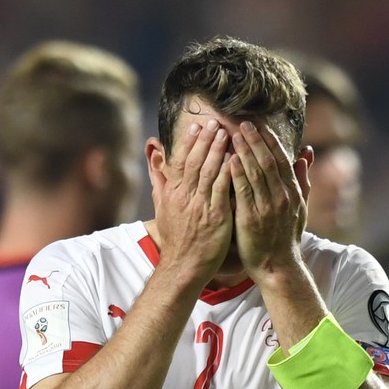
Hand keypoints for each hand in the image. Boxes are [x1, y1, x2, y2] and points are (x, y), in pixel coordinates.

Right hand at [150, 119, 232, 283]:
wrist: (183, 266)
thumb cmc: (176, 238)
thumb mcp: (161, 208)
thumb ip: (159, 182)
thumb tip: (153, 160)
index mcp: (174, 193)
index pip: (181, 162)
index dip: (190, 143)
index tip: (197, 126)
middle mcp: (185, 197)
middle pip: (194, 162)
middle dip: (205, 141)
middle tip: (215, 122)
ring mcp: (200, 206)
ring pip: (208, 173)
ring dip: (217, 151)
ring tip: (226, 134)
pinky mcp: (215, 217)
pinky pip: (221, 191)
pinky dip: (227, 174)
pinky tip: (235, 160)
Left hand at [229, 122, 310, 281]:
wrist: (277, 266)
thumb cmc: (285, 237)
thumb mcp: (300, 209)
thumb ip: (302, 181)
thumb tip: (305, 156)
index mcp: (292, 192)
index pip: (281, 159)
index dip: (270, 140)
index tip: (259, 125)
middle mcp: (282, 197)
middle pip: (267, 161)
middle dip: (255, 140)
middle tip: (242, 122)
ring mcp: (267, 207)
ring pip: (255, 172)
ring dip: (244, 151)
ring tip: (233, 134)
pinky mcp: (251, 218)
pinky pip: (243, 191)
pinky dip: (237, 173)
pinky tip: (229, 159)